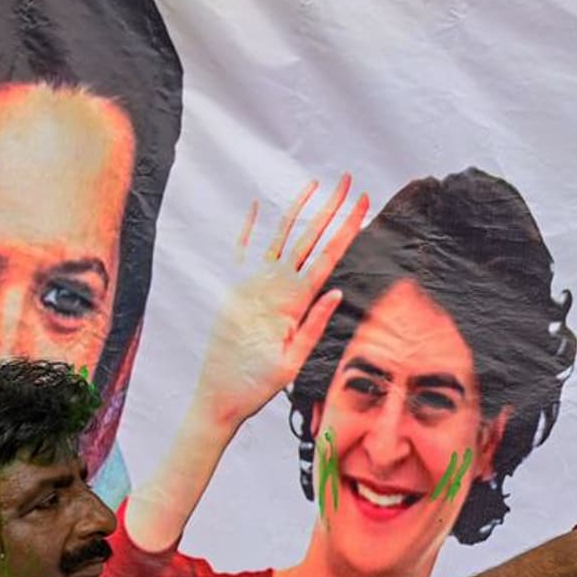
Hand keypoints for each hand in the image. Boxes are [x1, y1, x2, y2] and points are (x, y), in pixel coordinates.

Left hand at [199, 175, 368, 427]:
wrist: (214, 395)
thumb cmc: (256, 384)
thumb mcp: (292, 363)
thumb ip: (313, 326)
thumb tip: (336, 292)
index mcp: (290, 303)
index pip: (326, 256)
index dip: (346, 227)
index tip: (362, 203)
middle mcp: (269, 286)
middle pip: (307, 237)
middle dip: (330, 208)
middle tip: (347, 181)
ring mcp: (248, 283)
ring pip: (278, 237)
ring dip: (298, 209)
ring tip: (314, 184)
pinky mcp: (231, 287)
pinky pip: (241, 249)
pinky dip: (250, 226)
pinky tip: (258, 205)